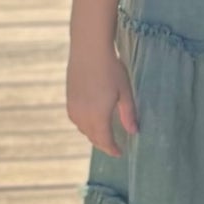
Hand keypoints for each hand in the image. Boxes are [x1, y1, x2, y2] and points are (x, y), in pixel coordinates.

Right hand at [67, 40, 139, 156]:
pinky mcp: (69, 99)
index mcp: (98, 117)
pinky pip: (76, 120)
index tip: (120, 153)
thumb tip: (134, 131)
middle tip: (113, 146)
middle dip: (103, 144)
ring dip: (93, 135)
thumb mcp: (125, 92)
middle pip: (92, 137)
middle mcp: (82, 116)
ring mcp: (73, 107)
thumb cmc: (111, 69)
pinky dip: (84, 125)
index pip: (105, 140)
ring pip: (83, 129)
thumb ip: (128, 114)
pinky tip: (91, 120)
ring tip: (103, 135)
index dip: (112, 149)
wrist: (89, 51)